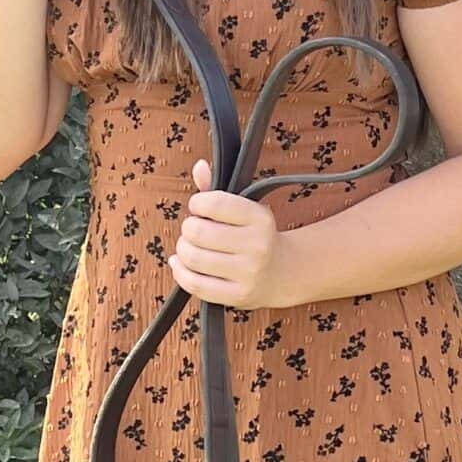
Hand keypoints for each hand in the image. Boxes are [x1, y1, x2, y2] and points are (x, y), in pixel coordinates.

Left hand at [170, 159, 289, 310]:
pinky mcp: (237, 295)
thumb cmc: (254, 235)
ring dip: (182, 250)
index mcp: (260, 218)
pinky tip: (181, 264)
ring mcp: (248, 272)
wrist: (282, 272)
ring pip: (193, 258)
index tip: (199, 207)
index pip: (214, 202)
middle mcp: (257, 245)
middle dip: (188, 228)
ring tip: (190, 247)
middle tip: (194, 230)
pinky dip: (180, 272)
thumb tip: (199, 166)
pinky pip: (195, 284)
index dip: (197, 203)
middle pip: (197, 232)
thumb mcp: (243, 208)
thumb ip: (216, 188)